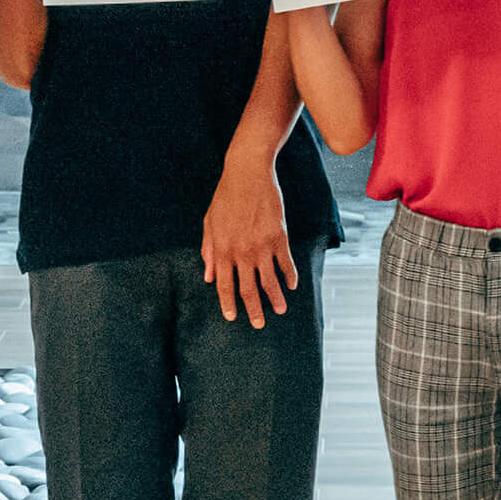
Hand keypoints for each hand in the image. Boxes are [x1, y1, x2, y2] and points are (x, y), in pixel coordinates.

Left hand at [201, 154, 297, 328]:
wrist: (247, 175)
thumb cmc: (225, 198)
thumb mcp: (209, 224)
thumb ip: (209, 252)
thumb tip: (209, 277)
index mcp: (222, 250)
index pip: (224, 285)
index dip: (228, 303)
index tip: (232, 317)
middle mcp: (241, 253)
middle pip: (248, 289)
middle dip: (253, 309)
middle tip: (258, 325)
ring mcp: (261, 247)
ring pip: (269, 281)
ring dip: (275, 299)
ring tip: (280, 310)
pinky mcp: (279, 238)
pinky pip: (286, 264)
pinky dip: (290, 277)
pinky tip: (292, 286)